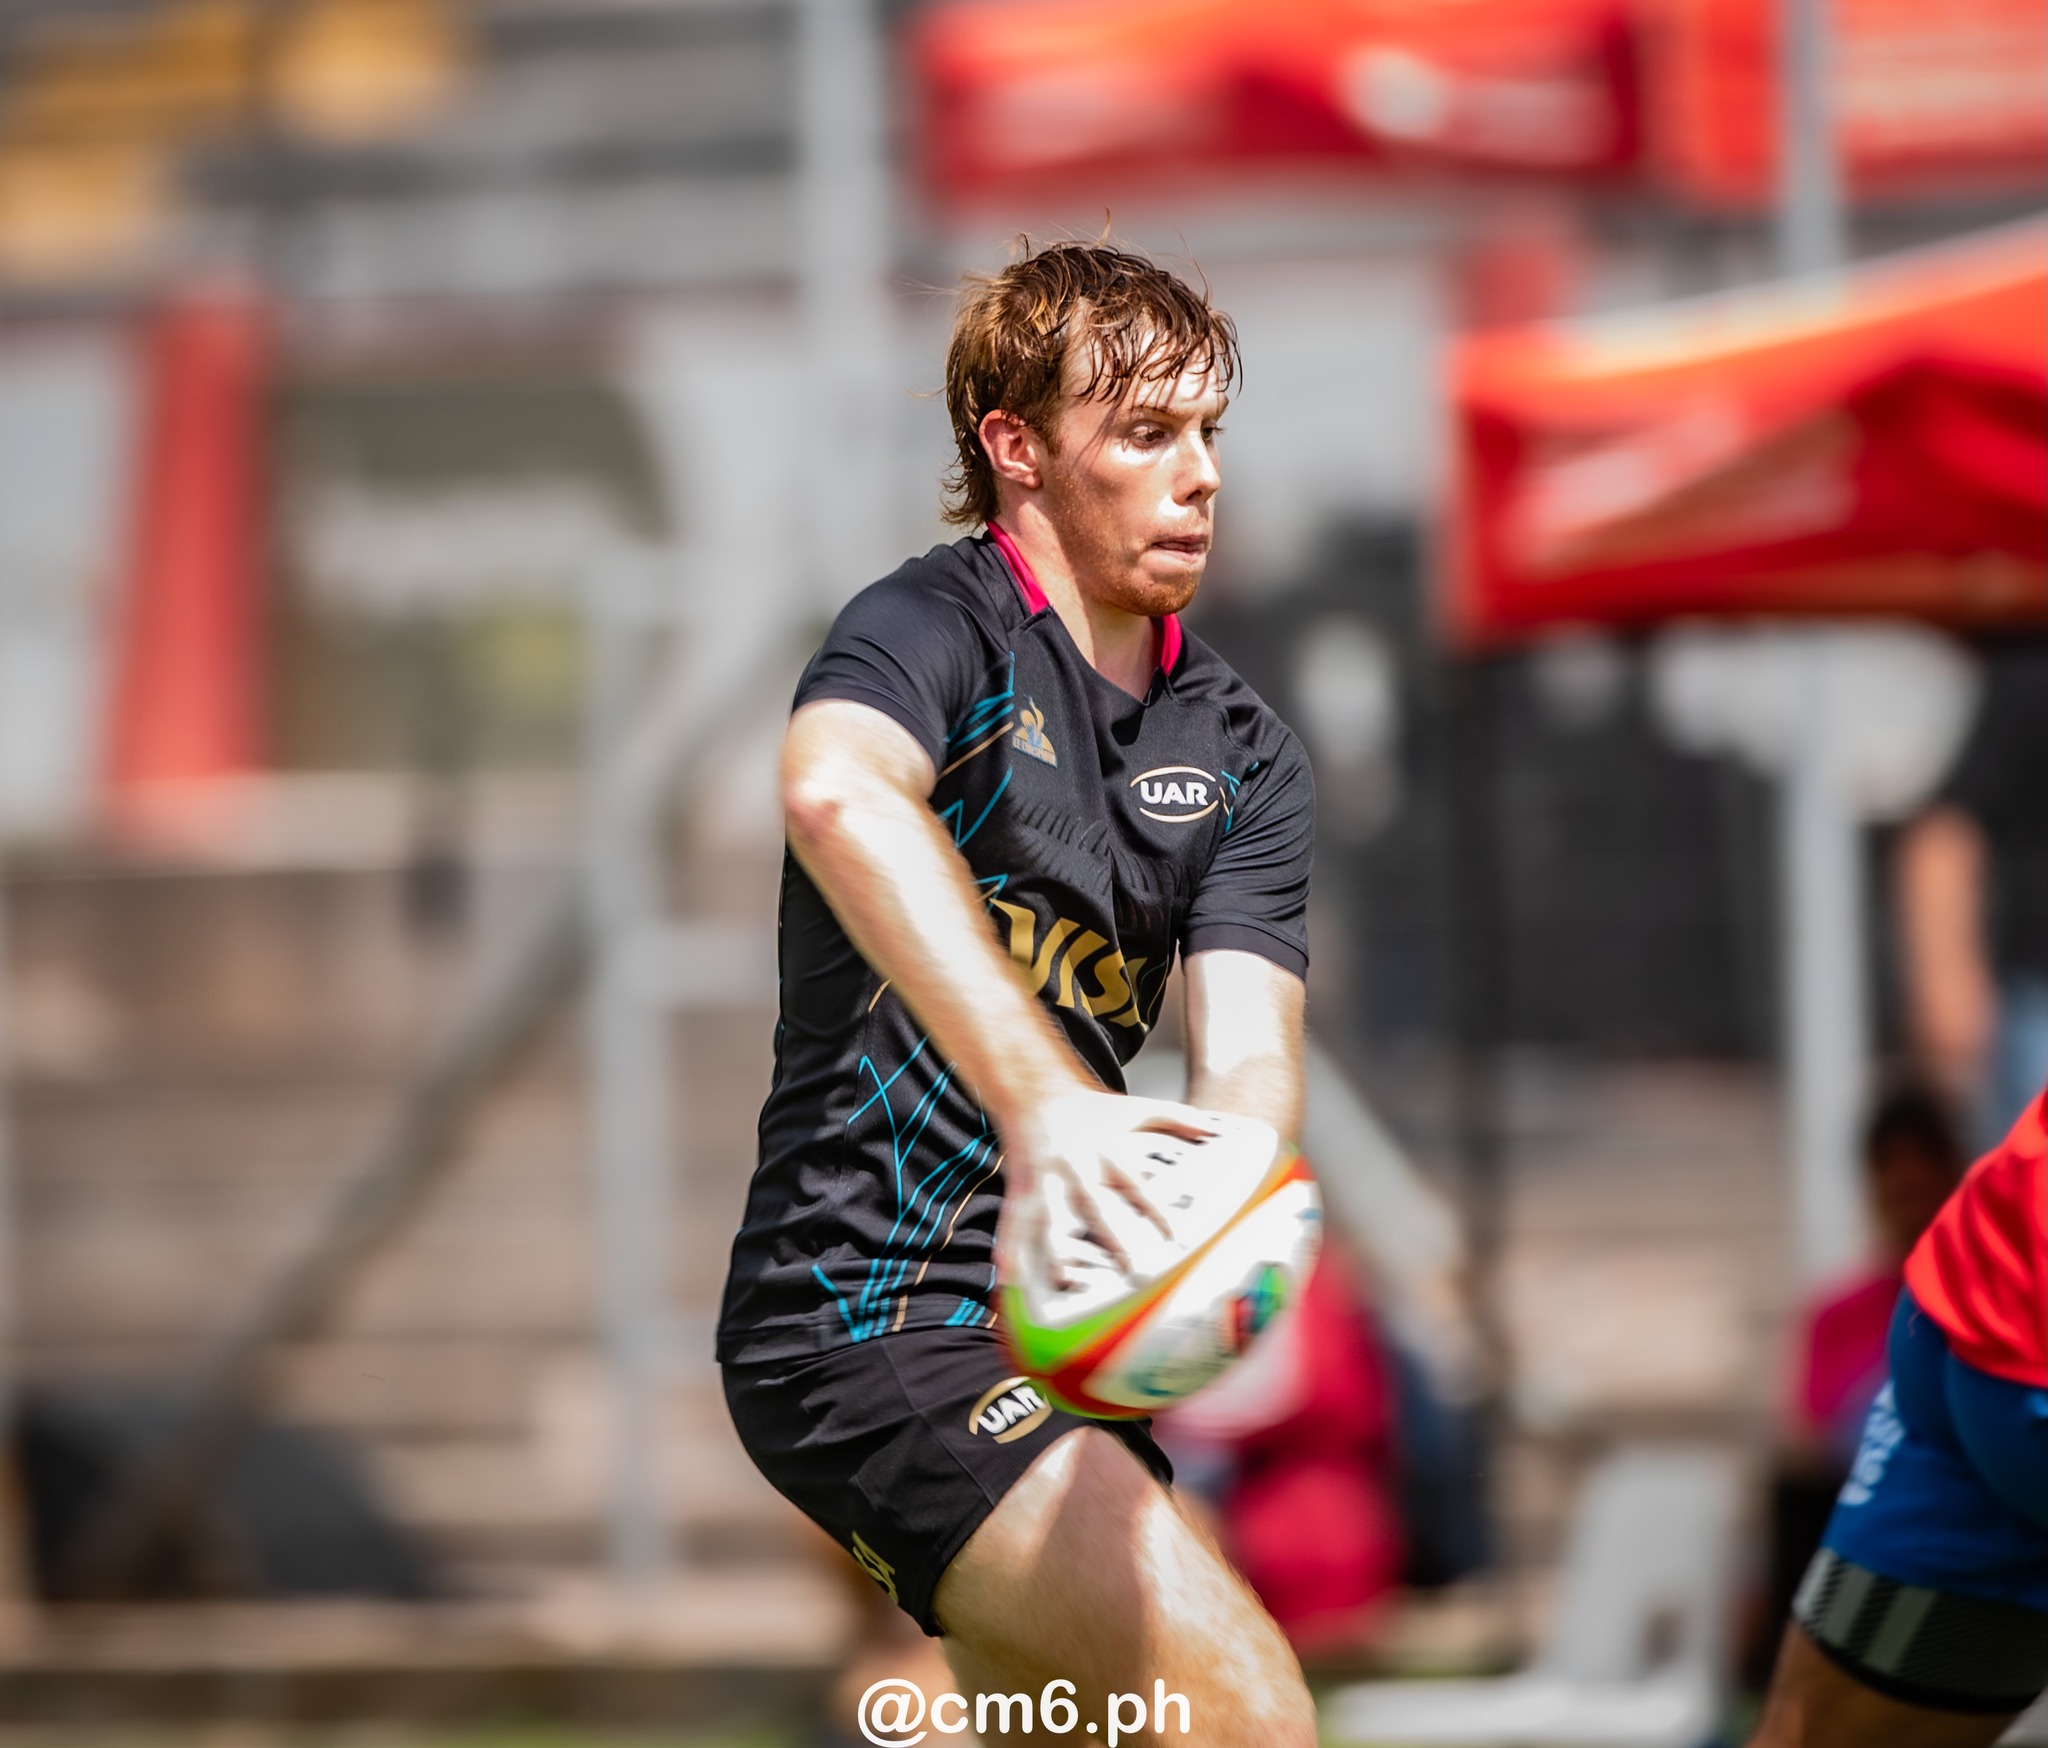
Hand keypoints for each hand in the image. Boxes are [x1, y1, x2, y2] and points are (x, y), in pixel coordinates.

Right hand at [999, 1089, 1219, 1290]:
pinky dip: (1009, 1249)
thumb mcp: (1132, 1108)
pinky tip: (1006, 1276)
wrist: (1033, 1091)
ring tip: (1062, 1281)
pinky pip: (1014, 1221)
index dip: (1155, 1209)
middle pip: (1092, 1203)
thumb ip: (1174, 1117)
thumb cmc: (1088, 1108)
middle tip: (1127, 1266)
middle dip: (1108, 1235)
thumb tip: (1212, 1125)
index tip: (1176, 1237)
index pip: (1134, 1183)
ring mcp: (1044, 1179)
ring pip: (1049, 1217)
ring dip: (1054, 1249)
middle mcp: (1073, 1166)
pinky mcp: (1021, 1189)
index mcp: (1103, 1150)